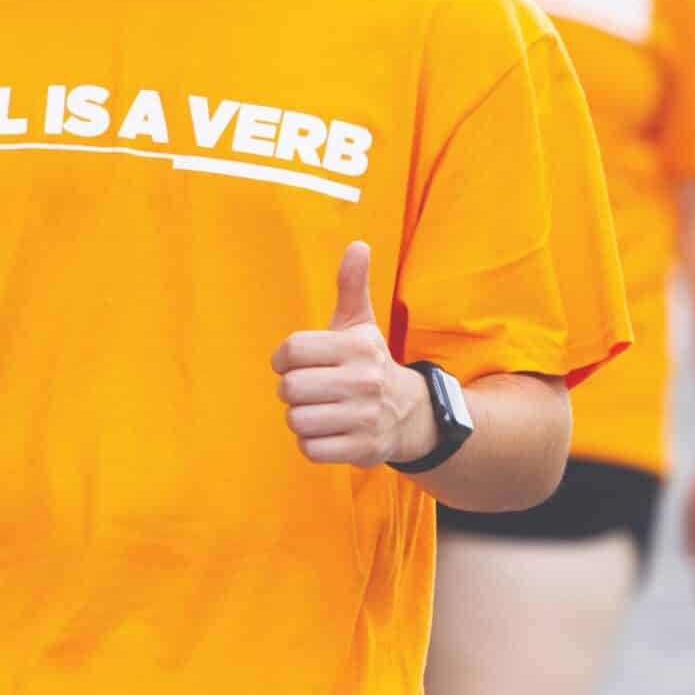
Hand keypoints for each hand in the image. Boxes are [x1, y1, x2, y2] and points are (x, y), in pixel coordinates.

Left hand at [271, 242, 433, 468]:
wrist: (412, 415)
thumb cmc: (369, 363)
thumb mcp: (361, 324)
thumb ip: (352, 285)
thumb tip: (358, 244)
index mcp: (357, 347)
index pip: (290, 351)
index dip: (283, 359)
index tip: (294, 363)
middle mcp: (363, 381)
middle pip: (289, 388)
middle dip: (290, 390)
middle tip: (307, 389)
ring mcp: (365, 417)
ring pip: (296, 420)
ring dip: (299, 417)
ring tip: (318, 409)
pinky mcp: (363, 449)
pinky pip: (310, 449)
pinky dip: (311, 443)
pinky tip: (327, 431)